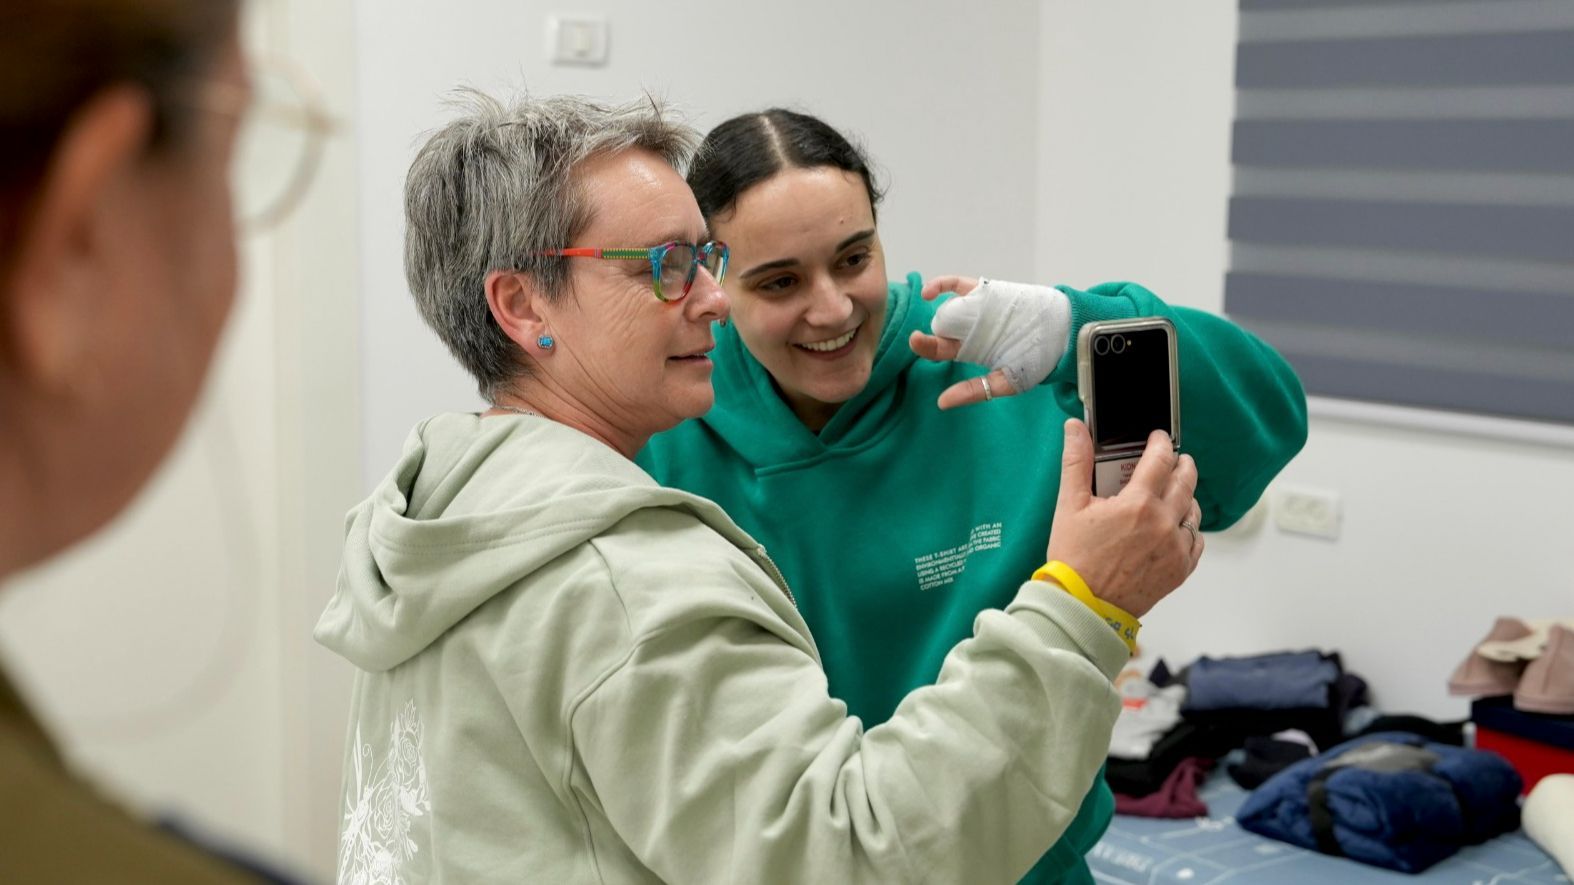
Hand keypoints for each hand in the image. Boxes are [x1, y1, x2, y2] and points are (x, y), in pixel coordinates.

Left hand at [908, 275, 1069, 409]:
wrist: (1064, 332)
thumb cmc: (1038, 360)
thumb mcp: (1007, 382)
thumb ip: (975, 391)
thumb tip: (942, 403)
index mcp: (971, 350)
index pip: (941, 350)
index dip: (926, 347)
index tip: (917, 344)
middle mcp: (969, 329)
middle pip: (940, 329)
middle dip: (926, 335)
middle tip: (917, 338)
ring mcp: (976, 309)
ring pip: (947, 307)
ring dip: (934, 310)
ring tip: (928, 313)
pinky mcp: (985, 291)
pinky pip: (958, 285)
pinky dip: (941, 285)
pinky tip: (928, 292)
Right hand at [1044, 419, 1201, 617]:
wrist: (1083, 606)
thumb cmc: (1074, 560)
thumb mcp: (1069, 506)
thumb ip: (1077, 462)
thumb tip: (1076, 429)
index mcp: (1138, 503)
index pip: (1161, 459)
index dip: (1161, 443)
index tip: (1158, 439)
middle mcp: (1163, 523)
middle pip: (1185, 480)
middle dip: (1181, 464)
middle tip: (1175, 459)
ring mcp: (1175, 548)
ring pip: (1193, 510)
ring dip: (1186, 495)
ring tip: (1174, 493)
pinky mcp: (1180, 569)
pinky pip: (1196, 541)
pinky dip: (1189, 529)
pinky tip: (1176, 527)